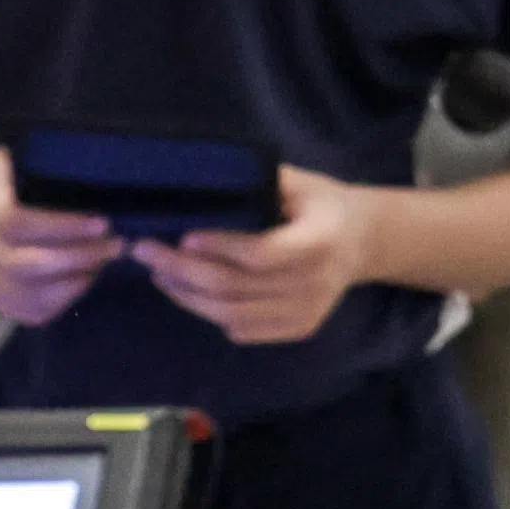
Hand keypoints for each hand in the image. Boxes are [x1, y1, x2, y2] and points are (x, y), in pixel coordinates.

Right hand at [0, 143, 122, 329]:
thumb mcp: (12, 161)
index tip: (101, 222)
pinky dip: (65, 298)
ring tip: (103, 260)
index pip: (17, 225)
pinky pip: (31, 311)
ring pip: (30, 295)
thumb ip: (43, 166)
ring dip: (76, 281)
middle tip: (114, 245)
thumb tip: (95, 168)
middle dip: (78, 258)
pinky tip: (84, 277)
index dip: (61, 228)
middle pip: (24, 266)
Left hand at [138, 168, 387, 347]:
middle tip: (145, 251)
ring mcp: (307, 312)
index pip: (260, 254)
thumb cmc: (323, 204)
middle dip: (182, 271)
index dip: (218, 248)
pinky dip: (208, 313)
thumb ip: (259, 181)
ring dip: (187, 296)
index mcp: (319, 241)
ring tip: (159, 274)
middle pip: (235, 288)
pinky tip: (186, 292)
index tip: (181, 236)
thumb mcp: (300, 182)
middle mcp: (315, 283)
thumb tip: (200, 178)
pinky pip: (243, 330)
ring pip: (231, 315)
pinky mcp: (299, 328)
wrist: (364, 242)